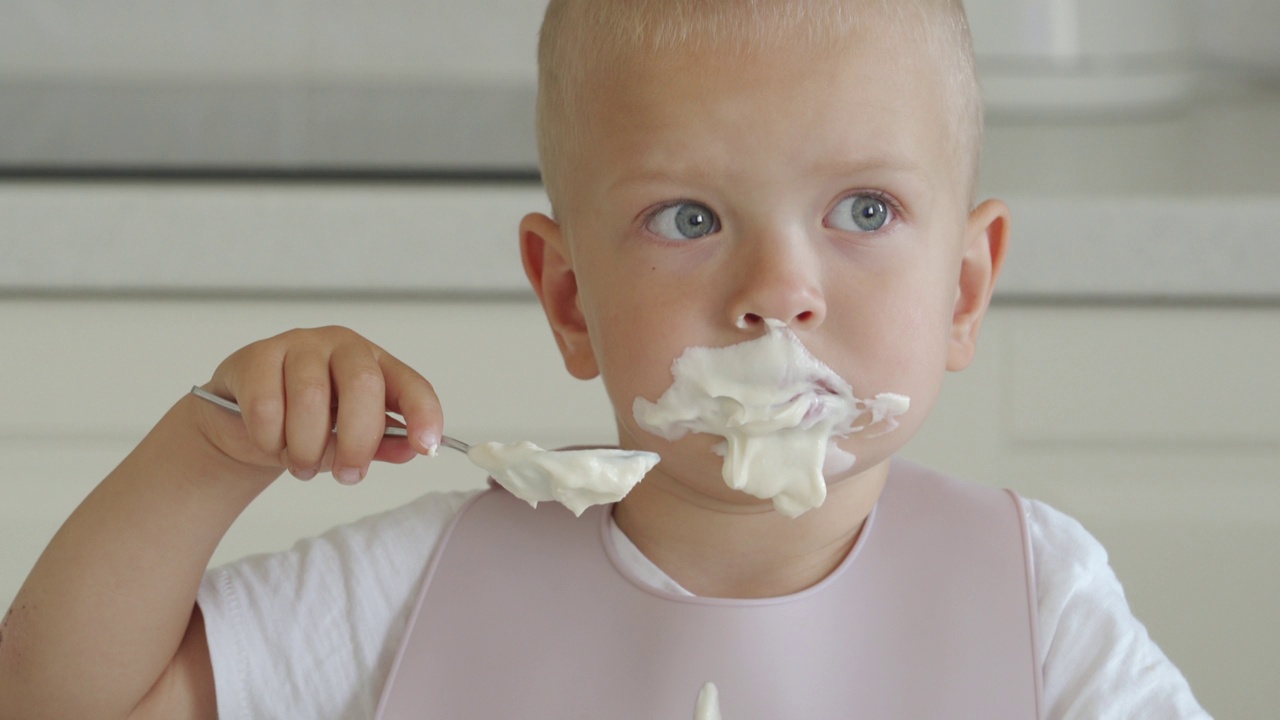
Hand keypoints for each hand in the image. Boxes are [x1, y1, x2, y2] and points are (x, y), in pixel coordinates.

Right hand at [193, 326, 441, 483]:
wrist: (240, 419)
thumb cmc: (305, 424)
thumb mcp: (347, 438)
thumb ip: (380, 444)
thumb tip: (410, 450)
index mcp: (376, 365)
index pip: (411, 384)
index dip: (423, 413)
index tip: (426, 446)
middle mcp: (342, 347)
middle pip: (362, 386)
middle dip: (357, 441)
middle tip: (347, 475)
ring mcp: (299, 345)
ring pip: (311, 399)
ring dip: (307, 448)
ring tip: (302, 465)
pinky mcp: (257, 356)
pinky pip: (266, 406)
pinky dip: (270, 440)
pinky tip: (271, 443)